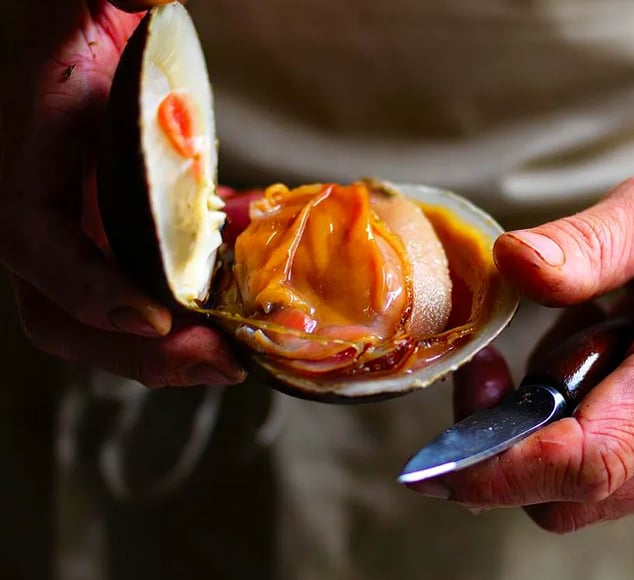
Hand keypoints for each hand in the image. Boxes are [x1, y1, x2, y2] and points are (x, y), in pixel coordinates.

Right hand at [0, 0, 243, 386]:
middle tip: (218, 364)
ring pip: (110, 322)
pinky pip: (147, 293)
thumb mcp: (83, 12)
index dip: (90, 293)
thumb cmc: (75, 28)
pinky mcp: (121, 240)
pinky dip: (187, 309)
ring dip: (168, 352)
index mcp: (19, 174)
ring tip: (230, 357)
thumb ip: (114, 2)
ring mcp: (84, 238)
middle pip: (68, 319)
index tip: (158, 319)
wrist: (82, 35)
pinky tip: (234, 305)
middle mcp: (46, 221)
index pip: (34, 248)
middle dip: (140, 353)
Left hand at [408, 158, 633, 530]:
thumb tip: (511, 262)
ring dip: (546, 427)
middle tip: (492, 365)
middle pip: (571, 495)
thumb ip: (595, 243)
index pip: (586, 460)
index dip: (498, 468)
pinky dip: (580, 427)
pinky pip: (616, 472)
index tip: (436, 456)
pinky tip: (601, 362)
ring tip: (576, 340)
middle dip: (507, 439)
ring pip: (588, 491)